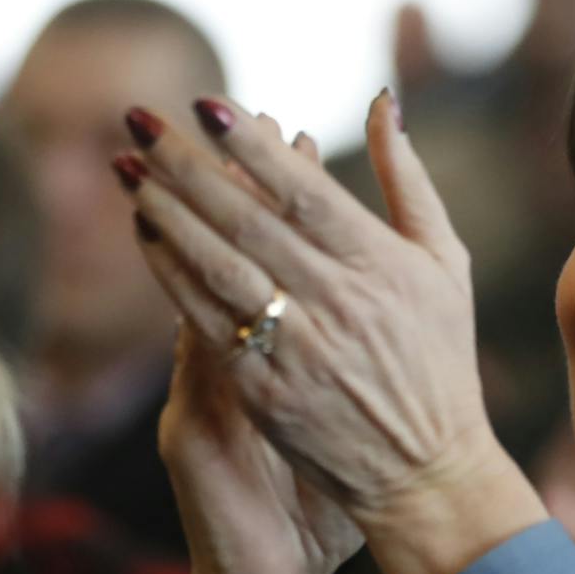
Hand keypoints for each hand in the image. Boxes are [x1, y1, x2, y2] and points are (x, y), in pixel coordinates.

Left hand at [118, 93, 545, 573]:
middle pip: (250, 222)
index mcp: (386, 268)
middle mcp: (340, 305)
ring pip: (219, 268)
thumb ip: (411, 182)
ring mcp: (300, 351)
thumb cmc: (440, 359)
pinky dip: (172, 274)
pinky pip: (206, 323)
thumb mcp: (446, 265)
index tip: (208, 103)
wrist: (428, 471)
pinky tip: (146, 234)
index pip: (308, 193)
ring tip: (128, 169)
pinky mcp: (266, 392)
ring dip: (167, 213)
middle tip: (139, 120)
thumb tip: (384, 103)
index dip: (255, 147)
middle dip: (189, 166)